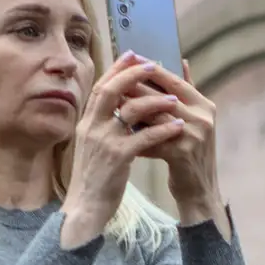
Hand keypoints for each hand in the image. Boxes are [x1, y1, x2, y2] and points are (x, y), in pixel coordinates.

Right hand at [60, 53, 186, 246]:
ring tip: (174, 99)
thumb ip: (102, 126)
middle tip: (154, 65)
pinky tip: (178, 126)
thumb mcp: (93, 147)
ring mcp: (103, 142)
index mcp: (86, 123)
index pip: (100, 88)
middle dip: (133, 74)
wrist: (85, 209)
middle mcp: (92, 128)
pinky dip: (163, 129)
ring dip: (155, 101)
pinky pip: (144, 137)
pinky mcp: (117, 158)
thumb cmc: (94, 179)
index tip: (131, 55)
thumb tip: (119, 107)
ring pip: (131, 111)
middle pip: (111, 91)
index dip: (116, 69)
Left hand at [122, 60, 230, 238]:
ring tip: (112, 104)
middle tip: (112, 80)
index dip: (151, 69)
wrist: (199, 189)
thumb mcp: (194, 119)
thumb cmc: (192, 152)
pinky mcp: (182, 154)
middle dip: (135, 87)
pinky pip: (151, 140)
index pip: (174, 81)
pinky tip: (119, 134)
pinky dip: (135, 136)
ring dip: (131, 110)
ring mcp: (194, 136)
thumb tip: (182, 61)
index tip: (130, 58)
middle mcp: (203, 117)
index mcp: (204, 105)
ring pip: (154, 116)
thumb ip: (187, 91)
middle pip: (162, 95)